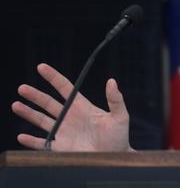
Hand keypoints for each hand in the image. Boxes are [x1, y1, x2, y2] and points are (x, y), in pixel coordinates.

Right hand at [11, 63, 132, 151]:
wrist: (114, 157)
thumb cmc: (119, 136)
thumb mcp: (120, 116)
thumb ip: (115, 99)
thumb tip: (112, 81)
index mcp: (82, 106)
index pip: (65, 88)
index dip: (53, 77)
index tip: (41, 67)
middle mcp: (69, 117)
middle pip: (48, 103)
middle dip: (35, 95)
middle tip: (22, 88)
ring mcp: (63, 131)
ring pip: (42, 120)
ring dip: (29, 113)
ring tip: (16, 105)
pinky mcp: (60, 147)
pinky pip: (42, 143)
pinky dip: (31, 141)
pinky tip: (21, 137)